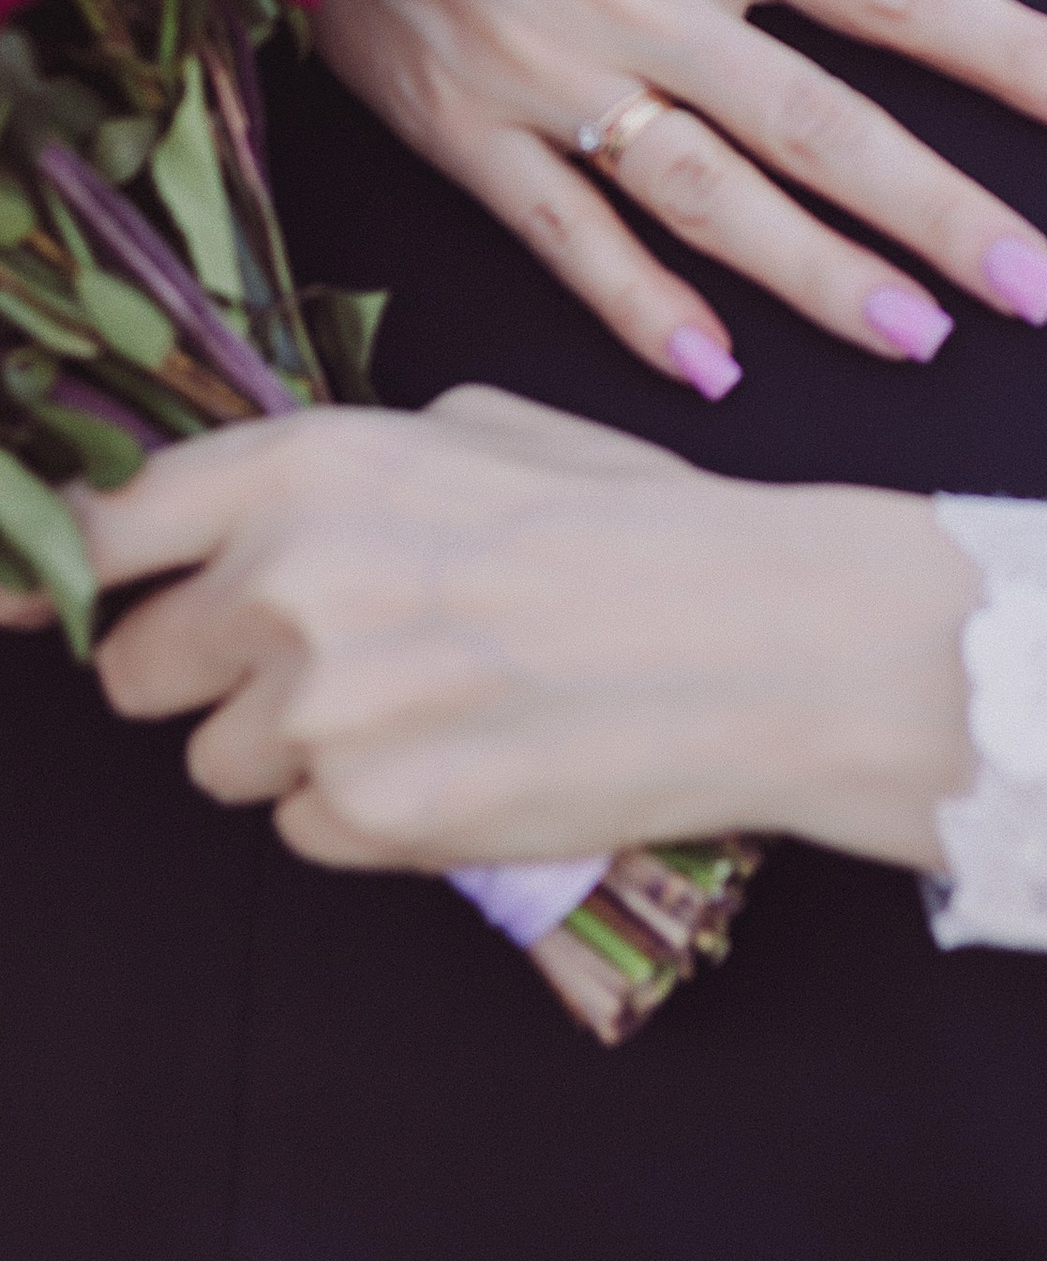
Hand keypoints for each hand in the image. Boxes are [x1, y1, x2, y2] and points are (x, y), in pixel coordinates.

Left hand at [84, 394, 976, 874]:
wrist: (761, 638)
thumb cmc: (640, 521)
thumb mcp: (485, 428)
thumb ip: (344, 471)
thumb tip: (256, 518)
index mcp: (310, 464)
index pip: (99, 528)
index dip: (60, 573)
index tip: (46, 604)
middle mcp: (287, 580)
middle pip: (133, 669)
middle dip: (207, 673)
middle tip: (321, 659)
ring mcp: (320, 710)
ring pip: (219, 764)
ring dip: (296, 749)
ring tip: (428, 706)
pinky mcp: (367, 819)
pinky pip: (305, 833)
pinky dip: (365, 813)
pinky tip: (463, 759)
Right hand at [315, 0, 1046, 398]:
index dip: (1016, 54)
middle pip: (823, 124)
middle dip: (945, 213)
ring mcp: (545, 75)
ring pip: (709, 201)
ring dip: (822, 279)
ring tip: (926, 340)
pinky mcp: (460, 133)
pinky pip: (562, 240)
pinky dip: (638, 310)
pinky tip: (719, 375)